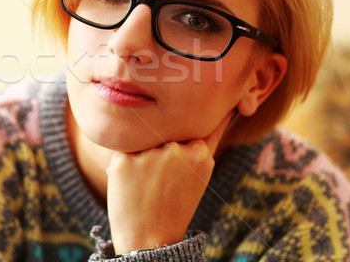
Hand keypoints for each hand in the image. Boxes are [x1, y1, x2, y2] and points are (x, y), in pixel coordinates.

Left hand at [106, 111, 233, 254]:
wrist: (150, 238)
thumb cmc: (176, 203)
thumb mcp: (200, 172)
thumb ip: (207, 141)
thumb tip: (227, 111)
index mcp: (199, 153)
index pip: (192, 127)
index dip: (183, 139)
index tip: (178, 152)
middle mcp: (176, 150)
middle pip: (164, 132)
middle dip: (160, 149)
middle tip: (161, 181)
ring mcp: (150, 155)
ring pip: (143, 140)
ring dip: (142, 156)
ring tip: (146, 185)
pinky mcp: (124, 160)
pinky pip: (122, 150)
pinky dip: (124, 164)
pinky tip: (131, 185)